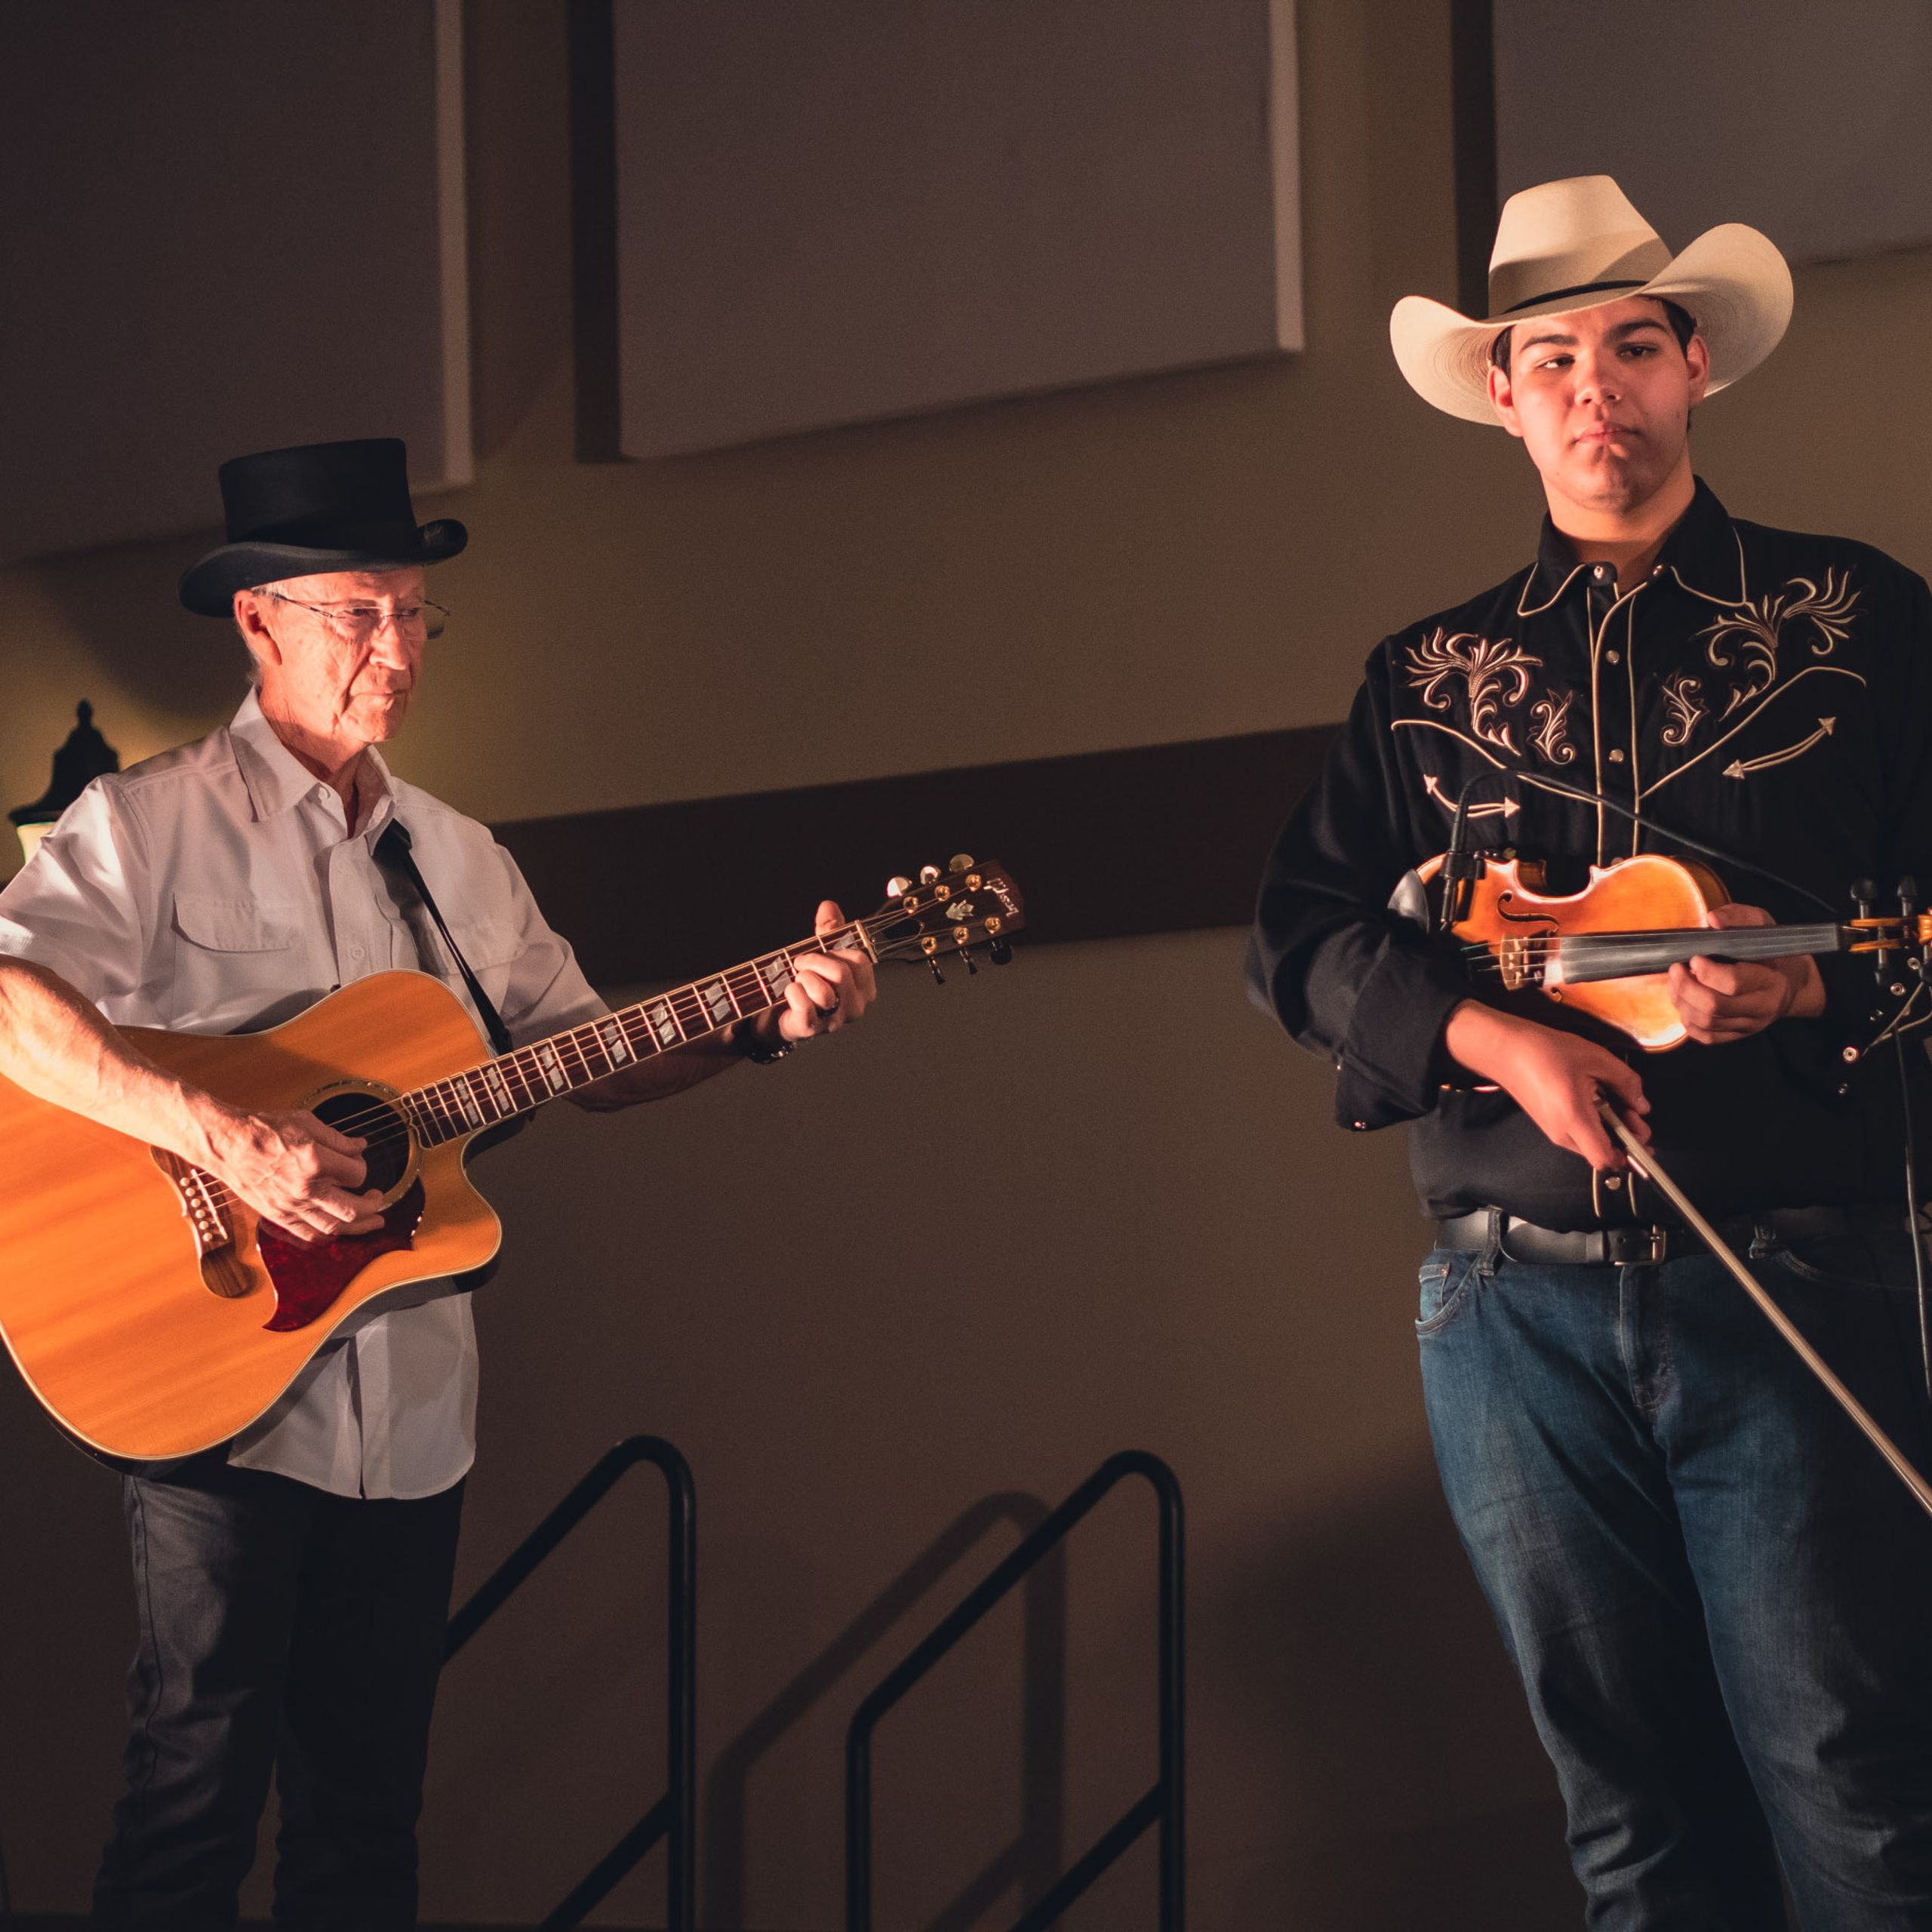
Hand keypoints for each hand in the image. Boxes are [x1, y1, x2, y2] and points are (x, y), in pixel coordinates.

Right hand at [197, 1105, 385, 1244]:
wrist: (226, 1143)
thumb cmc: (262, 1129)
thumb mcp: (306, 1122)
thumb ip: (338, 1139)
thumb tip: (360, 1147)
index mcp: (313, 1161)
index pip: (357, 1174)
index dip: (363, 1168)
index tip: (358, 1163)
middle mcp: (304, 1188)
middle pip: (353, 1209)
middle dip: (373, 1206)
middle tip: (379, 1200)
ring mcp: (290, 1205)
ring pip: (334, 1227)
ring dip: (358, 1227)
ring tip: (371, 1221)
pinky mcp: (277, 1215)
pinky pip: (307, 1234)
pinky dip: (327, 1236)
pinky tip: (338, 1230)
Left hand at [752, 900, 877, 1048]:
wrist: (776, 1017)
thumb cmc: (804, 987)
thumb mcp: (820, 955)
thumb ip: (828, 931)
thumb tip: (828, 906)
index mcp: (864, 988)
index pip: (860, 961)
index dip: (834, 951)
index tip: (819, 953)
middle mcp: (855, 1007)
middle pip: (841, 973)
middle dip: (814, 961)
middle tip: (799, 963)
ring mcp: (835, 1021)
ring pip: (824, 991)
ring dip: (803, 977)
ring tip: (795, 979)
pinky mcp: (811, 1029)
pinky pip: (804, 1005)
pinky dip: (792, 992)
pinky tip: (789, 992)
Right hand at [1443, 1001, 1649, 1169]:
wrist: (1503, 1049)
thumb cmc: (1546, 1051)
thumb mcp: (1596, 1058)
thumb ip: (1626, 1083)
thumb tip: (1643, 1106)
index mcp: (1574, 1120)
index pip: (1605, 1160)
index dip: (1629, 1155)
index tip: (1639, 1131)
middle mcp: (1562, 1134)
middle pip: (1602, 1155)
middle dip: (1623, 1137)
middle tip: (1630, 1107)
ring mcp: (1553, 1131)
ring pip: (1591, 1144)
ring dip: (1609, 1129)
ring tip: (1610, 1097)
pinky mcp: (1548, 1124)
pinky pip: (1579, 1134)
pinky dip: (1594, 1123)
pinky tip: (1594, 1097)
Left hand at [1667, 901, 1823, 1044]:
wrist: (1793, 982)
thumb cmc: (1772, 951)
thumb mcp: (1762, 925)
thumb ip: (1738, 917)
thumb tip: (1713, 919)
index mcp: (1772, 980)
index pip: (1734, 982)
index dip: (1706, 972)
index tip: (1694, 958)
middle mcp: (1762, 1007)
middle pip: (1714, 1006)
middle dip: (1686, 987)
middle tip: (1676, 969)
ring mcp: (1750, 1024)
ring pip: (1706, 1023)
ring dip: (1682, 1002)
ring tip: (1676, 982)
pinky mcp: (1738, 1034)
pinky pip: (1706, 1036)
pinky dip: (1688, 1021)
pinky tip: (1684, 1002)